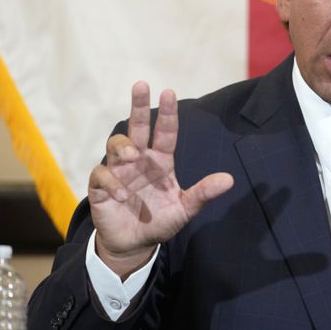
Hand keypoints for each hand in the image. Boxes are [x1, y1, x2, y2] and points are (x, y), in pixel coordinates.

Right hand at [88, 81, 233, 277]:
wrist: (135, 244)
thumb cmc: (160, 221)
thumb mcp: (186, 208)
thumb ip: (203, 193)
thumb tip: (229, 180)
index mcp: (160, 161)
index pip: (165, 132)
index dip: (168, 113)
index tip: (168, 91)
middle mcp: (139, 161)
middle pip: (137, 127)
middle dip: (139, 106)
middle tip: (141, 85)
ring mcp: (119, 173)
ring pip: (115, 145)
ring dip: (123, 146)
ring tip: (133, 157)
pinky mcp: (102, 189)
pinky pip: (101, 176)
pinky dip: (111, 183)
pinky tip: (123, 196)